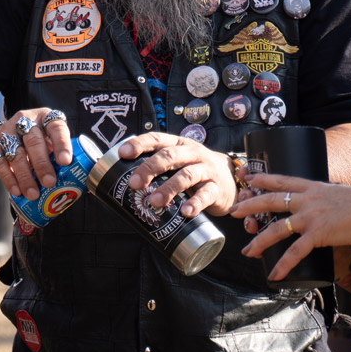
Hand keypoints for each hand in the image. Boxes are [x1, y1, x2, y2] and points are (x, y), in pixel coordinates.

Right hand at [0, 107, 72, 200]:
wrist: (5, 138)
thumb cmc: (37, 144)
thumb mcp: (49, 142)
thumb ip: (58, 156)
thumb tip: (76, 181)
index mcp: (45, 118)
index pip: (56, 127)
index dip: (61, 144)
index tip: (66, 162)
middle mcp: (25, 121)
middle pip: (34, 141)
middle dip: (42, 164)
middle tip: (49, 183)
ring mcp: (7, 131)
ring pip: (16, 153)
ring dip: (25, 176)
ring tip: (33, 194)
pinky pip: (0, 163)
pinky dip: (9, 179)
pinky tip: (16, 190)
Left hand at [117, 133, 235, 217]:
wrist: (231, 179)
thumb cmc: (194, 170)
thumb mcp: (177, 163)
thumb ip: (156, 168)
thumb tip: (118, 181)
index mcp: (177, 144)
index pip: (156, 139)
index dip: (139, 144)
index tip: (123, 153)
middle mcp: (192, 153)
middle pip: (169, 156)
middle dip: (149, 169)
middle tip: (134, 183)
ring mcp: (207, 170)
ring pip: (186, 176)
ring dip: (168, 189)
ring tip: (153, 202)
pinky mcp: (218, 188)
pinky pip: (207, 195)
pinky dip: (195, 203)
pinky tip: (185, 212)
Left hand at [229, 172, 350, 282]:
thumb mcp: (337, 194)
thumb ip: (322, 199)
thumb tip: (318, 206)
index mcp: (312, 187)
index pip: (281, 180)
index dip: (262, 178)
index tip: (248, 178)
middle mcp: (307, 199)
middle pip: (270, 200)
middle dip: (249, 206)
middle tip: (233, 211)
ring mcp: (310, 216)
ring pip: (276, 228)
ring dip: (259, 242)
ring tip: (247, 251)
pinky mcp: (318, 234)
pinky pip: (295, 252)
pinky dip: (283, 264)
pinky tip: (274, 274)